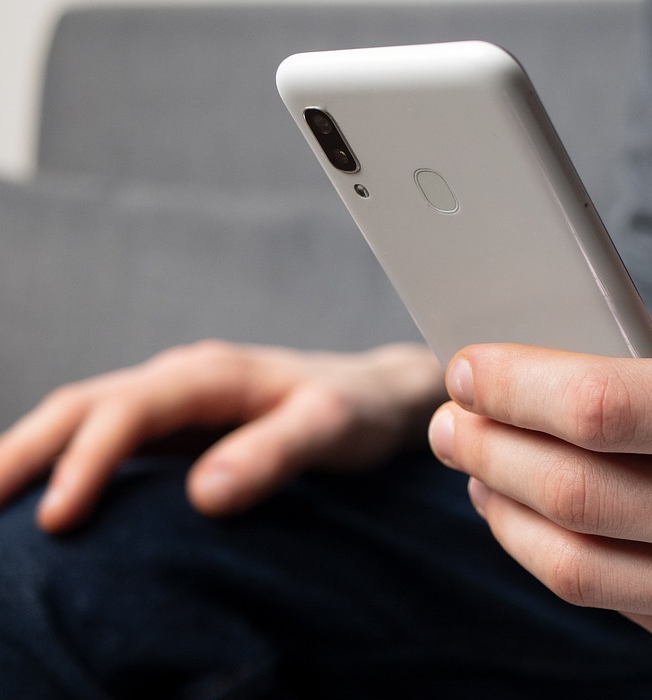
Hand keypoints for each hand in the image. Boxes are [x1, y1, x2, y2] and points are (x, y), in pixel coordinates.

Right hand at [0, 341, 442, 532]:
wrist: (378, 397)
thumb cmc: (357, 411)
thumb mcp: (331, 428)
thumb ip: (275, 453)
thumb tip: (206, 495)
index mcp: (209, 374)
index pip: (128, 412)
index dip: (88, 462)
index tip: (58, 516)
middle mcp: (180, 380)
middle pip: (82, 406)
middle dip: (23, 450)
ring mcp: (173, 402)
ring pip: (83, 417)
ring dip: (32, 453)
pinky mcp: (175, 427)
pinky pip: (105, 438)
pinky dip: (62, 462)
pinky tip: (41, 495)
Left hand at [428, 252, 651, 680]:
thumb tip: (609, 367)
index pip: (604, 409)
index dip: (514, 385)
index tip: (469, 365)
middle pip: (577, 498)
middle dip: (488, 450)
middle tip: (452, 418)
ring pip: (586, 573)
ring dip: (510, 515)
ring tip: (483, 470)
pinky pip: (632, 611)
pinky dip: (573, 563)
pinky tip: (553, 520)